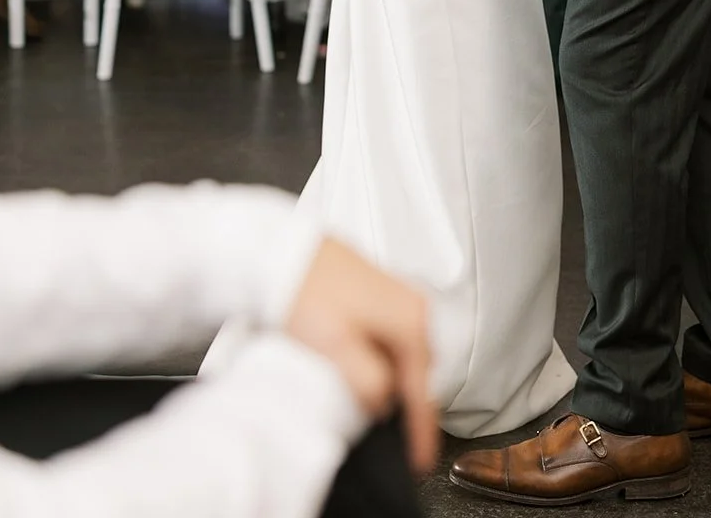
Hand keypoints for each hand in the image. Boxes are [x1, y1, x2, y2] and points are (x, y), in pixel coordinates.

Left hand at [285, 237, 436, 473]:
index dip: (421, 430)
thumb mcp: (337, 347)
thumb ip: (369, 383)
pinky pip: (393, 341)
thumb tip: (384, 402)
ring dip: (394, 382)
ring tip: (370, 403)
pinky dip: (383, 362)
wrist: (286, 252)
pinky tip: (361, 370)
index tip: (419, 457)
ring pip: (406, 357)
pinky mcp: (382, 297)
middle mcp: (414, 308)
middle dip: (409, 404)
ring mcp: (400, 299)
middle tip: (394, 433)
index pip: (424, 390)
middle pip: (420, 373)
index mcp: (411, 322)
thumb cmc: (308, 291)